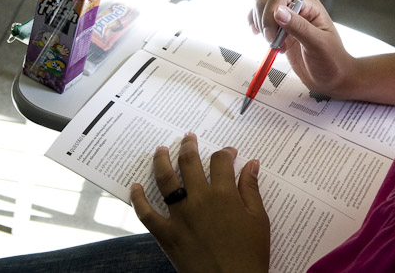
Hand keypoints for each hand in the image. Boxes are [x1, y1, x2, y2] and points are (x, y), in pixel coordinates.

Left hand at [131, 133, 269, 272]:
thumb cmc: (250, 254)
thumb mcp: (258, 220)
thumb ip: (251, 189)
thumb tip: (251, 164)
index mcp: (224, 194)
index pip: (221, 161)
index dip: (225, 153)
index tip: (229, 153)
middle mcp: (199, 200)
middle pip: (189, 163)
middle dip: (189, 147)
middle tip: (188, 139)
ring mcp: (180, 216)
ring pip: (165, 180)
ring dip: (161, 161)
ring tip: (160, 150)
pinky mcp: (166, 234)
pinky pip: (146, 214)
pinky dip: (138, 199)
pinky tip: (135, 186)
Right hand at [248, 0, 357, 98]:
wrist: (333, 78)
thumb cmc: (333, 61)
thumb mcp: (318, 44)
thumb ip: (299, 27)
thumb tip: (279, 12)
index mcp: (309, 7)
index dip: (271, 13)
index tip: (273, 34)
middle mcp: (297, 10)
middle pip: (267, 0)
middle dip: (264, 21)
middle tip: (273, 41)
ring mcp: (287, 21)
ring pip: (260, 9)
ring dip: (261, 26)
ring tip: (274, 44)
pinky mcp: (280, 33)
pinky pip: (261, 22)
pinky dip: (257, 29)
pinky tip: (266, 41)